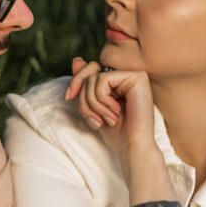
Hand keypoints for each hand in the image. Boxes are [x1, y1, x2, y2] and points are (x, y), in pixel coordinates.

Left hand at [65, 56, 157, 176]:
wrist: (132, 146)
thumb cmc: (115, 132)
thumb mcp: (92, 107)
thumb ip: (86, 85)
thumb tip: (76, 60)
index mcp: (117, 81)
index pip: (89, 70)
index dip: (75, 81)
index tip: (68, 97)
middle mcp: (126, 75)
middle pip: (89, 72)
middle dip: (82, 98)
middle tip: (92, 118)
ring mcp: (133, 75)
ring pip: (94, 78)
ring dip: (92, 104)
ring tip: (105, 119)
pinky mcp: (138, 77)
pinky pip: (103, 80)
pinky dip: (101, 100)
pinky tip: (115, 113)